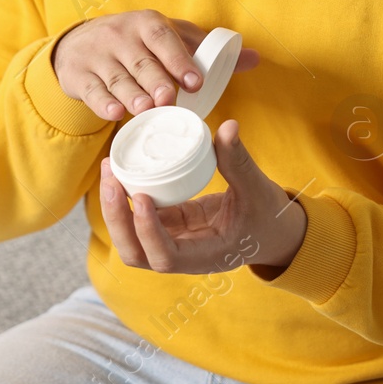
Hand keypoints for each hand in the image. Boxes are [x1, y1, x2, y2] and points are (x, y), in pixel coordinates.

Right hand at [53, 11, 259, 121]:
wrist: (79, 43)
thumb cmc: (136, 42)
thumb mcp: (169, 37)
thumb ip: (207, 50)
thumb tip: (255, 58)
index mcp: (147, 24)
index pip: (164, 38)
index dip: (179, 59)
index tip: (195, 81)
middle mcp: (120, 36)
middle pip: (141, 61)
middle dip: (155, 80)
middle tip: (169, 99)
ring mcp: (97, 56)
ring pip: (117, 78)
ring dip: (131, 95)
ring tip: (146, 109)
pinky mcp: (79, 76)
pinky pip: (92, 91)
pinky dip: (103, 103)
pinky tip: (115, 114)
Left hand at [99, 118, 306, 274]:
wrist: (273, 232)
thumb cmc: (268, 217)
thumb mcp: (258, 189)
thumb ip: (239, 161)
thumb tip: (228, 126)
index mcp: (205, 256)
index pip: (166, 257)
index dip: (147, 231)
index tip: (139, 197)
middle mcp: (183, 256)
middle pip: (136, 253)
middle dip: (116, 219)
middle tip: (110, 178)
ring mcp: (173, 242)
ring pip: (131, 239)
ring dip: (114, 210)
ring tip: (109, 171)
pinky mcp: (169, 227)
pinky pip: (139, 218)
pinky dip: (125, 199)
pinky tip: (119, 170)